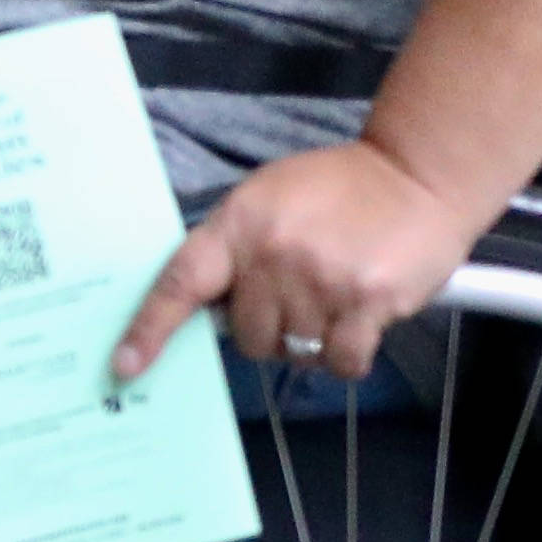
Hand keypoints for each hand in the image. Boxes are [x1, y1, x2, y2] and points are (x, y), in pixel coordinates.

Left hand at [113, 135, 479, 388]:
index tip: (125, 366)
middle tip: (299, 299)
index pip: (180, 283)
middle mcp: (272, 255)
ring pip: (295, 352)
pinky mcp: (368, 301)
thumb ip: (235, 250)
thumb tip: (208, 309)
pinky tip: (360, 323)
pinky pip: (340, 361)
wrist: (417, 174)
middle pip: (248, 335)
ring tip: (334, 301)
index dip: (149, 329)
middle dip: (269, 329)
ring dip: (313, 341)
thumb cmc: (337, 189)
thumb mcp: (268, 201)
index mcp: (237, 226)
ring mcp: (320, 280)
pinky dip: (347, 356)